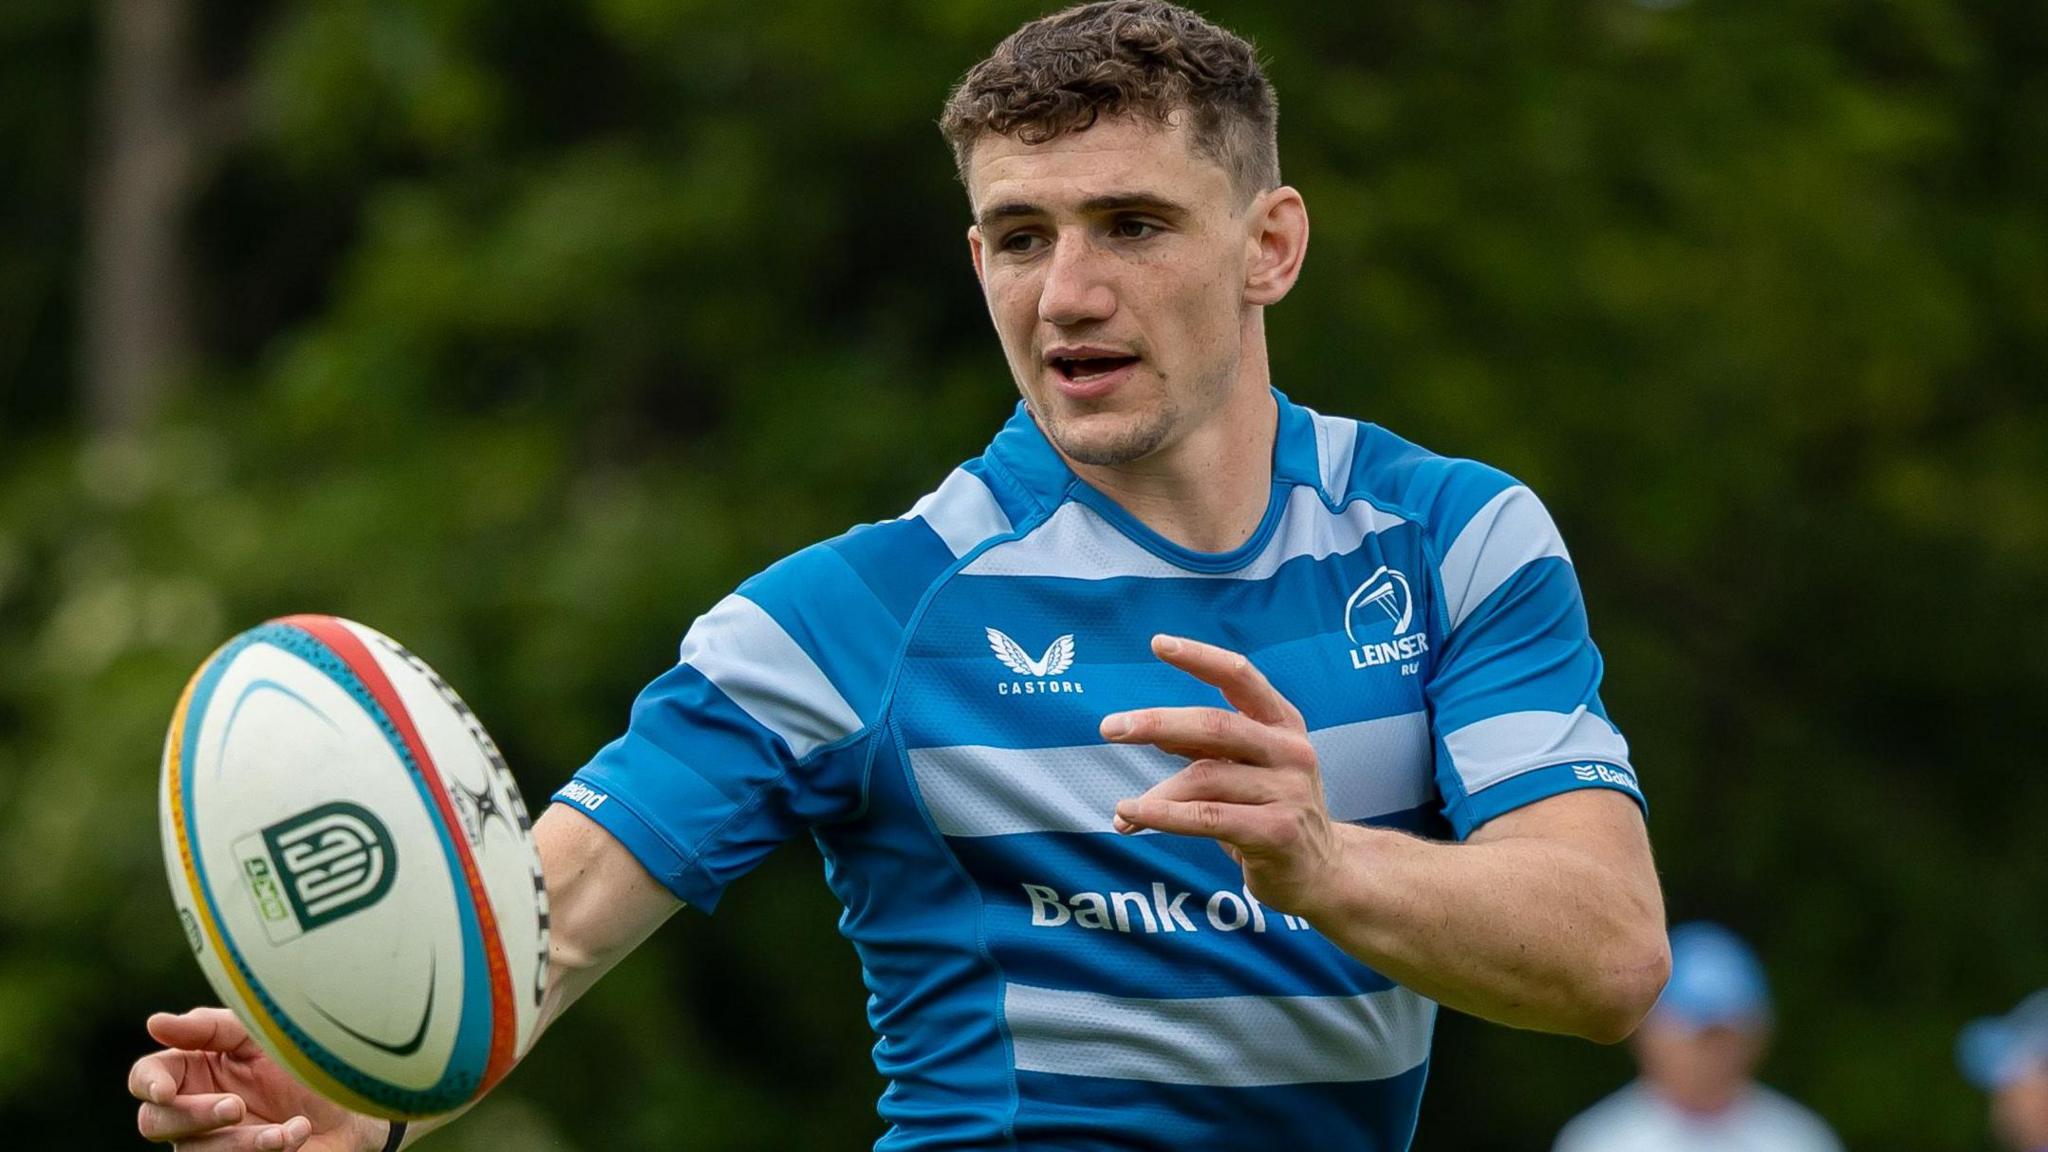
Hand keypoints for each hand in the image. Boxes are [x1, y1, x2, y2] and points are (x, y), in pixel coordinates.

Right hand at [129, 1007, 389, 1150]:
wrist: (355, 1104)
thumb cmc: (303, 1064)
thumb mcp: (263, 1035)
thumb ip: (211, 1027)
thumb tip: (155, 1023)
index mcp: (194, 1071)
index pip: (147, 1077)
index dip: (148, 1083)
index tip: (166, 1090)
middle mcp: (194, 1113)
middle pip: (155, 1123)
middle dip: (192, 1117)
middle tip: (236, 1107)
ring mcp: (214, 1146)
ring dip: (240, 1143)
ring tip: (284, 1131)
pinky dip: (267, 1151)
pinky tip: (297, 1133)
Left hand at [1103, 634, 1341, 916]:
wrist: (1323, 872)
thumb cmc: (1273, 812)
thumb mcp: (1247, 768)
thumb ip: (1207, 747)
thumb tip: (1153, 729)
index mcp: (1283, 724)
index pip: (1240, 676)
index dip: (1200, 656)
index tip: (1158, 643)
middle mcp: (1291, 751)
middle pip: (1215, 725)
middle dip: (1157, 723)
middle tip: (1109, 727)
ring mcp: (1288, 792)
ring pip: (1204, 778)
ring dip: (1155, 793)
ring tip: (1123, 810)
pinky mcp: (1277, 833)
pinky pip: (1207, 818)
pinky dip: (1163, 816)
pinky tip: (1131, 817)